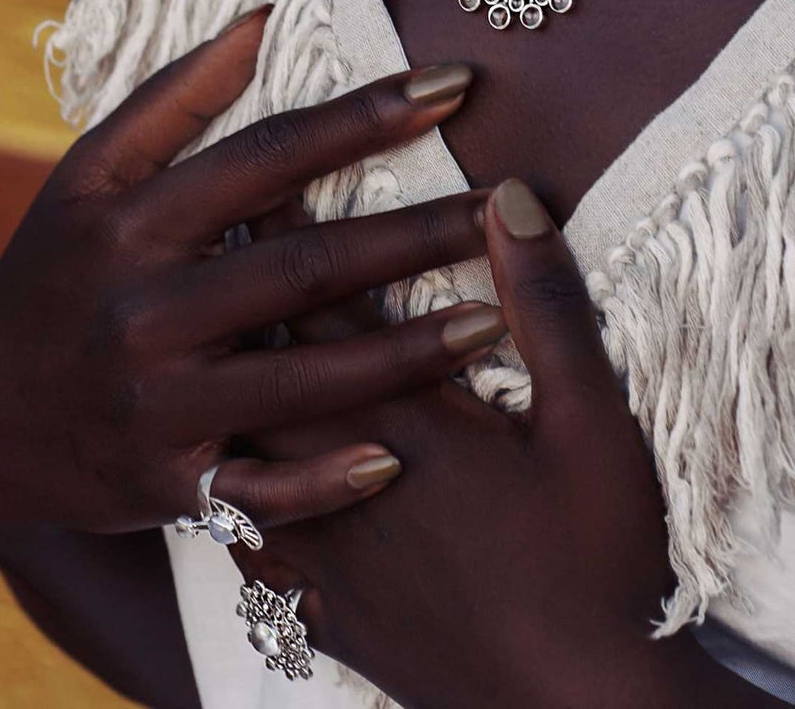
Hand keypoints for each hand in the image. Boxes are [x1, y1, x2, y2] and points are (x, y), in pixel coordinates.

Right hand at [0, 7, 508, 547]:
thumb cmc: (51, 272)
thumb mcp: (87, 175)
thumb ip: (173, 98)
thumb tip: (262, 19)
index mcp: (135, 221)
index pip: (272, 155)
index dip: (367, 115)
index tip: (456, 84)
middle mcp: (147, 308)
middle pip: (306, 265)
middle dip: (418, 233)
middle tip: (512, 208)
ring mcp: (157, 403)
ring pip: (304, 378)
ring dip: (407, 353)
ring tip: (498, 321)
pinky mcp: (166, 483)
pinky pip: (260, 489)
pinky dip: (326, 480)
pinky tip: (400, 456)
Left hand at [235, 179, 720, 708]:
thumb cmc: (599, 561)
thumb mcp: (593, 422)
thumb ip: (548, 304)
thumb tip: (508, 198)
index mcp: (407, 419)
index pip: (328, 303)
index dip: (289, 235)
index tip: (256, 181)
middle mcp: (345, 474)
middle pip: (266, 365)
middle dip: (236, 295)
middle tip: (202, 237)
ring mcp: (327, 551)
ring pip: (243, 449)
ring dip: (222, 382)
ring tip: (195, 335)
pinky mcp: (326, 613)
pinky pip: (245, 542)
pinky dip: (221, 491)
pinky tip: (211, 478)